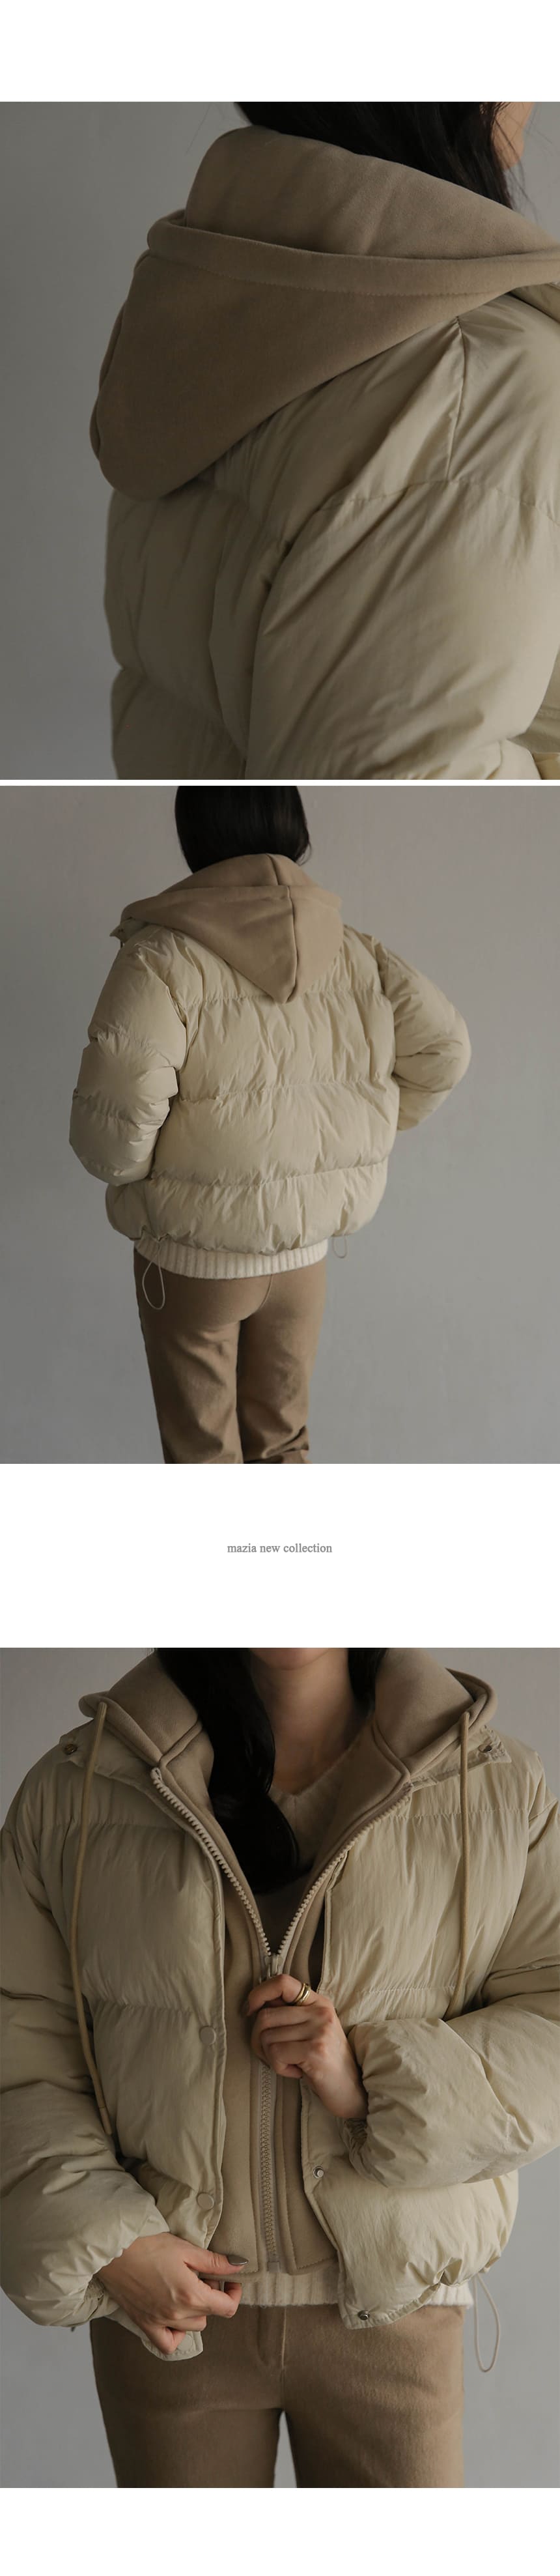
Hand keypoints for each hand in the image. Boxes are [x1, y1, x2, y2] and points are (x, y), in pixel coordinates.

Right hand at [95, 2234, 245, 2354]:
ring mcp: (159, 2322)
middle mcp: (176, 2315)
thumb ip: (215, 2262)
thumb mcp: (186, 2249)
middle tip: (203, 2276)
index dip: (234, 2294)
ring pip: (192, 2328)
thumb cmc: (148, 2244)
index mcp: (190, 2295)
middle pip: (209, 2315)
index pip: (226, 2308)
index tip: (230, 2281)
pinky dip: (175, 2335)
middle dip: (213, 2296)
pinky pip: (167, 2343)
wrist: (113, 2249)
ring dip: (196, 2312)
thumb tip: (240, 2265)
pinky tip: (175, 2317)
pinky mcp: (144, 2324)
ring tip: (188, 2290)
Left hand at [246, 1973, 367, 2120]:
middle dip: (258, 2040)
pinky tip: (297, 2072)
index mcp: (318, 2002)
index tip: (249, 2011)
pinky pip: (275, 2054)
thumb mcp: (311, 2030)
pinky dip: (279, 2068)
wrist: (351, 2089)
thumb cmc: (324, 2062)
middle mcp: (320, 2011)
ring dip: (270, 2057)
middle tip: (272, 2054)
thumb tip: (257, 2004)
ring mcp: (319, 2029)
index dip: (259, 1993)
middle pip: (265, 2016)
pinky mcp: (314, 2050)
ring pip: (267, 2037)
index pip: (282, 1982)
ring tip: (290, 2063)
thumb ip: (289, 2015)